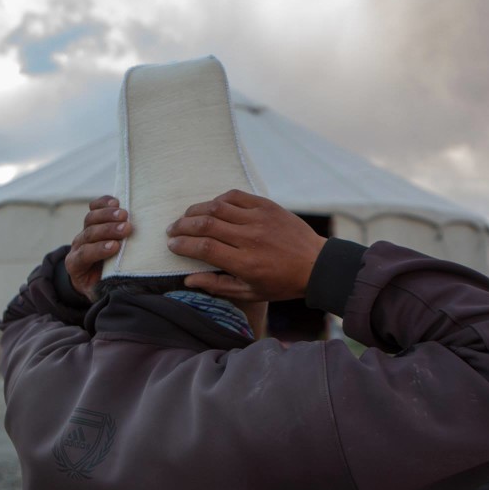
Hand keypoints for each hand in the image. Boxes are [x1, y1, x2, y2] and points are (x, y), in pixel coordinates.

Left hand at [65, 196, 130, 299]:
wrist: (93, 277)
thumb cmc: (101, 286)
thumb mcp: (101, 293)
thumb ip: (107, 290)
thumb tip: (124, 288)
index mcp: (76, 265)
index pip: (83, 255)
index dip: (98, 250)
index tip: (115, 247)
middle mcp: (78, 246)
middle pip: (88, 234)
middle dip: (107, 230)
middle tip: (126, 228)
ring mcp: (85, 233)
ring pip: (90, 219)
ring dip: (108, 215)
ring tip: (125, 214)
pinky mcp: (93, 222)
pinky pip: (94, 209)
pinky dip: (103, 203)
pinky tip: (116, 201)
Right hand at [166, 190, 325, 301]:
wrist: (316, 265)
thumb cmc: (282, 283)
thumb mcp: (250, 293)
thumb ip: (218, 285)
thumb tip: (188, 279)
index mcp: (246, 262)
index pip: (204, 248)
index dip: (183, 245)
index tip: (171, 245)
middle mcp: (251, 238)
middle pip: (206, 224)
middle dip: (182, 226)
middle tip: (171, 230)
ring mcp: (259, 219)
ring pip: (218, 207)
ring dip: (196, 210)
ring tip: (185, 217)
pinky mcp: (267, 206)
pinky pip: (236, 196)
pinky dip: (219, 200)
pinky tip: (211, 207)